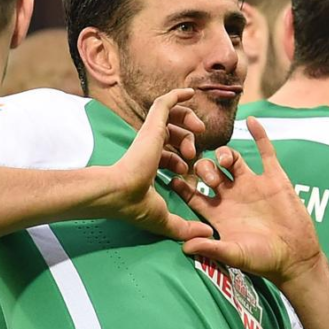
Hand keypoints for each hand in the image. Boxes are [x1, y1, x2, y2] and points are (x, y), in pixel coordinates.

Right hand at [105, 88, 212, 240]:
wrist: (120, 192)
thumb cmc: (135, 205)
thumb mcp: (166, 218)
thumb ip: (186, 228)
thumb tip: (208, 236)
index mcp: (148, 165)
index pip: (168, 154)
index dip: (182, 160)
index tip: (188, 170)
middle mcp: (148, 147)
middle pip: (172, 134)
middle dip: (188, 141)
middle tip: (195, 153)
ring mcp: (149, 134)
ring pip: (171, 117)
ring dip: (188, 122)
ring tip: (199, 132)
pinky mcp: (152, 123)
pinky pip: (166, 102)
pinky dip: (178, 95)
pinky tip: (192, 92)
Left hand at [172, 116, 320, 283]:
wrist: (295, 258)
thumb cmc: (262, 260)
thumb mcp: (234, 254)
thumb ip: (210, 247)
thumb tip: (183, 247)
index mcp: (218, 212)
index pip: (193, 193)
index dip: (181, 184)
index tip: (171, 176)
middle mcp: (232, 195)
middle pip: (209, 171)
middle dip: (203, 167)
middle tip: (204, 172)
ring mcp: (252, 185)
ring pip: (232, 159)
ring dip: (225, 154)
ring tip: (225, 160)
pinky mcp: (274, 179)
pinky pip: (265, 152)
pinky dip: (259, 135)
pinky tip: (252, 121)